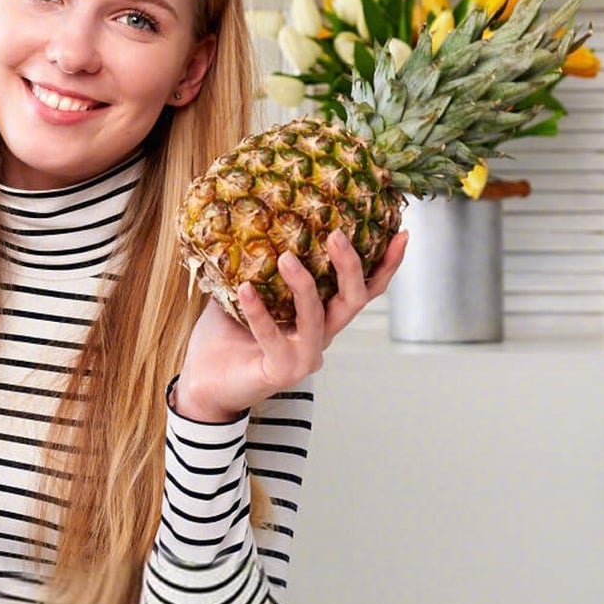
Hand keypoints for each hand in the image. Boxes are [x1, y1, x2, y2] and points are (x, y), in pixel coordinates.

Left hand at [172, 230, 407, 422]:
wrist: (202, 383)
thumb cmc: (226, 338)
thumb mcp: (244, 292)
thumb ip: (258, 263)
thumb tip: (256, 219)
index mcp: (321, 317)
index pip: (364, 290)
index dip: (386, 265)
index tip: (401, 233)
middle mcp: (321, 338)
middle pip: (353, 301)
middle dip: (351, 267)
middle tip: (337, 234)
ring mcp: (304, 358)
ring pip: (318, 317)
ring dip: (304, 285)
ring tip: (286, 257)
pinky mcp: (281, 372)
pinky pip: (273, 337)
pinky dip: (259, 312)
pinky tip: (245, 290)